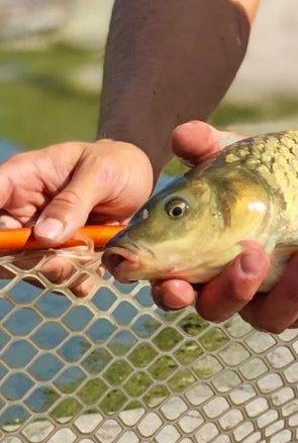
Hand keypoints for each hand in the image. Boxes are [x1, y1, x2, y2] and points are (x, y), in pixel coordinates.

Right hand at [0, 137, 154, 296]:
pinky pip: (52, 277)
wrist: (138, 183)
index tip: (12, 241)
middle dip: (28, 259)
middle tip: (62, 260)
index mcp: (23, 178)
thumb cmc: (116, 164)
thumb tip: (44, 234)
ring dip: (56, 270)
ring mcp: (35, 236)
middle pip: (3, 244)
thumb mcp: (102, 172)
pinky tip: (94, 269)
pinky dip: (73, 279)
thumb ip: (74, 200)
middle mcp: (20, 211)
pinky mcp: (55, 255)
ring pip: (25, 266)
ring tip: (87, 258)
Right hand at [151, 121, 297, 329]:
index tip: (176, 287)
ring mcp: (274, 295)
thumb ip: (208, 146)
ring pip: (273, 316)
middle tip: (253, 256)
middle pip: (220, 308)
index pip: (174, 285)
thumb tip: (184, 134)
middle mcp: (233, 284)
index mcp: (202, 255)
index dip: (170, 292)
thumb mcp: (238, 157)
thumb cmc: (265, 173)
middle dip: (234, 289)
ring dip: (291, 291)